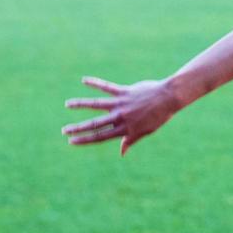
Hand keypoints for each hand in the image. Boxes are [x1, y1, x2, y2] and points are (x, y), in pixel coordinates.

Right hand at [62, 77, 182, 154]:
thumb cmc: (158, 117)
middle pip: (94, 124)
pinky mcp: (123, 92)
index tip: (71, 141)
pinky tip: (84, 80)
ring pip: (96, 105)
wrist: (168, 99)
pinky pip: (106, 87)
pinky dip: (95, 83)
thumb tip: (121, 153)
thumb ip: (130, 141)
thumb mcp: (145, 132)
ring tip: (67, 104)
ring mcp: (121, 104)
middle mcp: (120, 118)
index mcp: (125, 130)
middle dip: (78, 128)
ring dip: (80, 104)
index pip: (100, 137)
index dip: (85, 140)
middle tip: (64, 130)